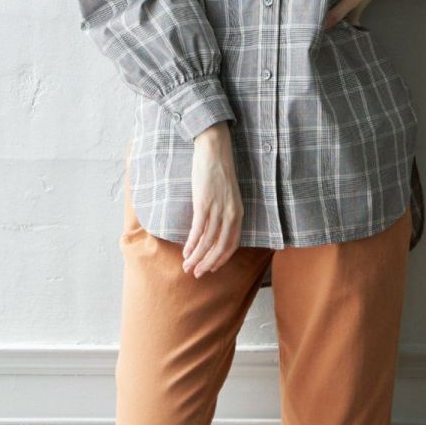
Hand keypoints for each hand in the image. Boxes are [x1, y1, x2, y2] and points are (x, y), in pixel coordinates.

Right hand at [182, 123, 242, 277]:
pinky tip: (186, 252)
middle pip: (220, 248)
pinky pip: (199, 230)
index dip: (221, 259)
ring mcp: (218, 210)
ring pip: (208, 242)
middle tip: (197, 274)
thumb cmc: (219, 172)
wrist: (215, 150)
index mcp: (238, 214)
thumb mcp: (227, 196)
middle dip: (208, 264)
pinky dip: (192, 244)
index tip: (211, 268)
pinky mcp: (204, 204)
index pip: (232, 244)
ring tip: (188, 267)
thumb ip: (222, 212)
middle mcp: (231, 215)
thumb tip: (210, 228)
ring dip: (197, 257)